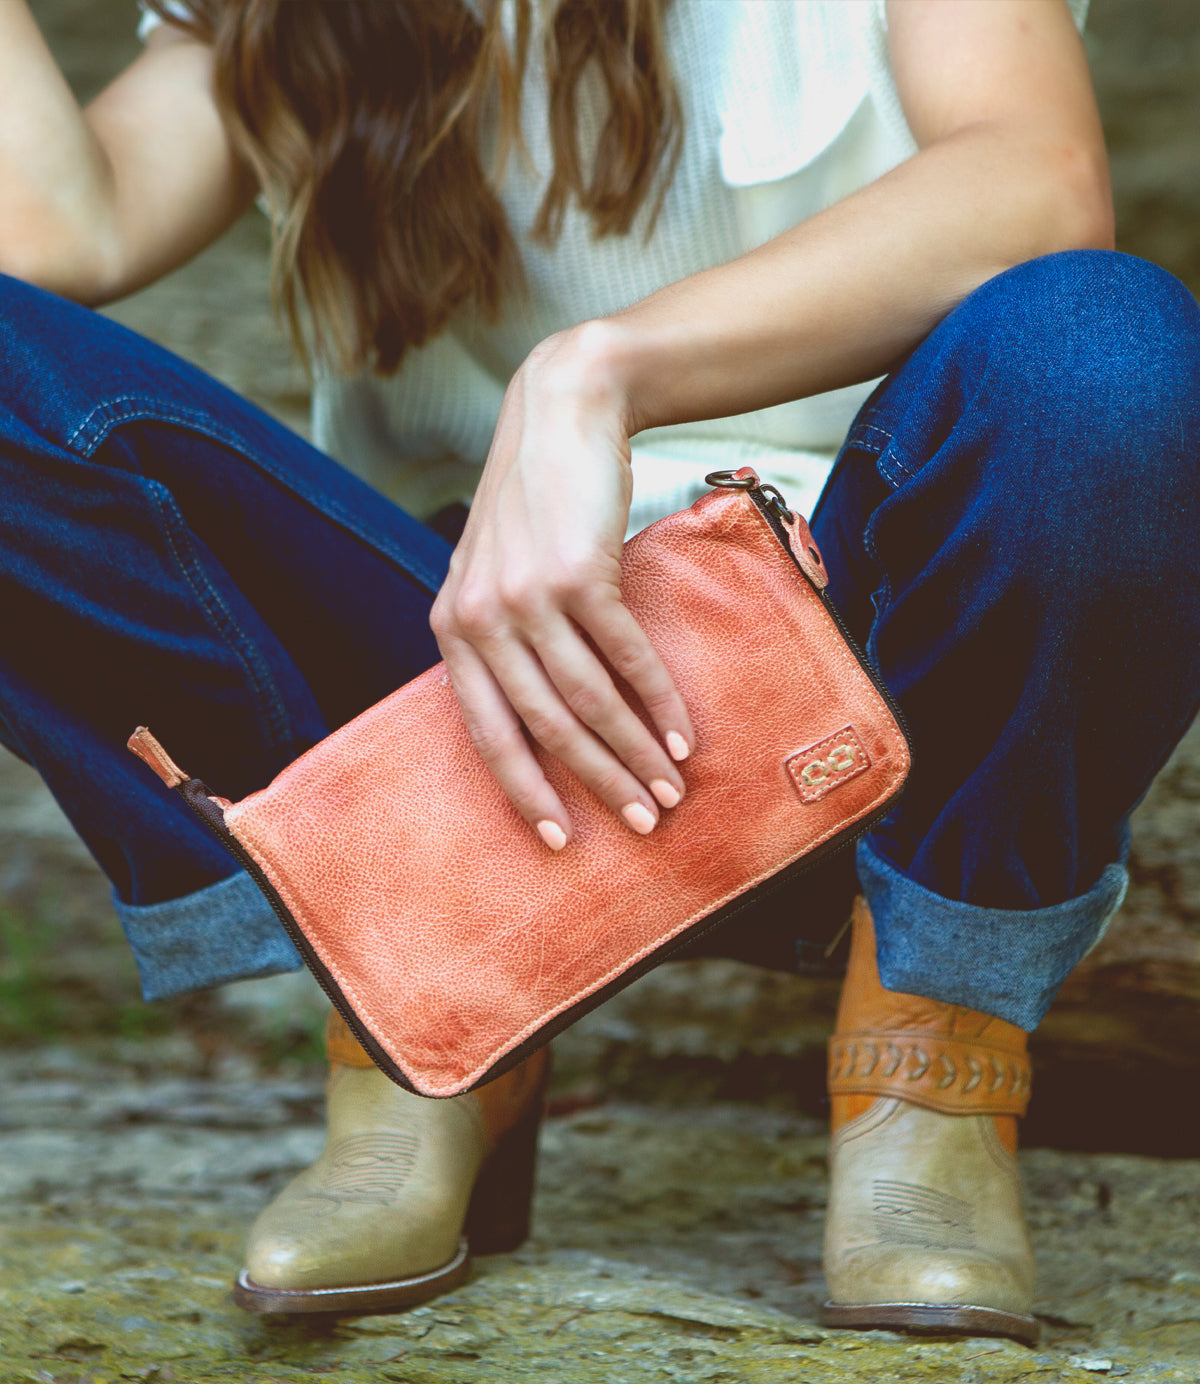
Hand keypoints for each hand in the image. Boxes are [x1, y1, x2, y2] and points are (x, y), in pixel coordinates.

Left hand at [429, 323, 694, 848]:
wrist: (560, 416)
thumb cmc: (535, 507)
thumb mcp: (493, 575)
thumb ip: (502, 642)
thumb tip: (541, 720)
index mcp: (452, 630)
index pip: (485, 733)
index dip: (525, 791)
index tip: (560, 839)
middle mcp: (480, 619)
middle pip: (544, 727)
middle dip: (597, 784)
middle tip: (641, 823)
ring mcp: (526, 597)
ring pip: (587, 700)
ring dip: (635, 752)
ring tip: (671, 789)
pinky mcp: (577, 573)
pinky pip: (625, 656)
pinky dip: (658, 700)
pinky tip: (682, 733)